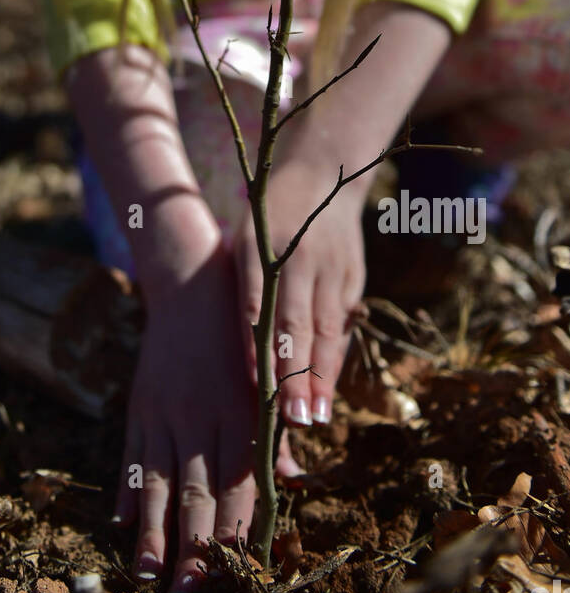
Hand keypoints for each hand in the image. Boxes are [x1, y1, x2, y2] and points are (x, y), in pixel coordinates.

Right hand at [113, 245, 258, 592]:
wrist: (191, 279)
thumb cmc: (240, 329)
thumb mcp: (264, 376)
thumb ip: (273, 429)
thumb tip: (292, 479)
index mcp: (239, 412)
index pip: (237, 484)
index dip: (234, 530)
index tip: (234, 568)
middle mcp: (200, 416)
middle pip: (196, 492)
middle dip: (192, 547)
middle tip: (188, 592)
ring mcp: (165, 410)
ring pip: (159, 480)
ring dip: (155, 530)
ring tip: (149, 572)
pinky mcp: (140, 402)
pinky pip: (133, 452)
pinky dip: (128, 487)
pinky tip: (123, 520)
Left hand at [232, 157, 366, 426]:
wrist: (323, 172)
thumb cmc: (267, 218)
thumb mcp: (245, 240)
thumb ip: (244, 289)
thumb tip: (242, 353)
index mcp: (259, 244)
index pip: (256, 301)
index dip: (256, 344)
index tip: (256, 384)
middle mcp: (298, 257)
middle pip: (296, 324)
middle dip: (294, 376)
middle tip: (292, 419)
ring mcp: (330, 267)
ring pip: (325, 330)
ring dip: (320, 378)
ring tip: (315, 418)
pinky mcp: (352, 276)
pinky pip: (341, 325)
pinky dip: (333, 360)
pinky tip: (327, 394)